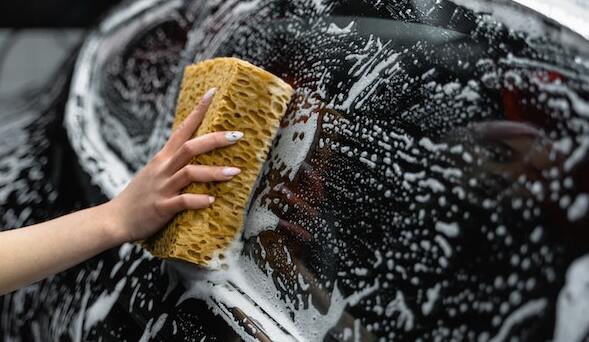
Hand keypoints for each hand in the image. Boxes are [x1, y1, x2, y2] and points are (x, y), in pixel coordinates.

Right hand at [105, 88, 243, 242]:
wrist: (116, 219)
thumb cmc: (140, 196)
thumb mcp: (155, 172)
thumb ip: (174, 162)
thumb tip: (196, 152)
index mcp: (163, 158)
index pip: (183, 128)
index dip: (198, 111)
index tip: (213, 92)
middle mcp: (163, 168)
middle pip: (190, 147)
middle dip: (215, 140)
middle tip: (237, 136)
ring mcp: (162, 187)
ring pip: (190, 173)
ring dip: (214, 172)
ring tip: (235, 172)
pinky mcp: (162, 207)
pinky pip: (183, 201)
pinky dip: (198, 200)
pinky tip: (211, 201)